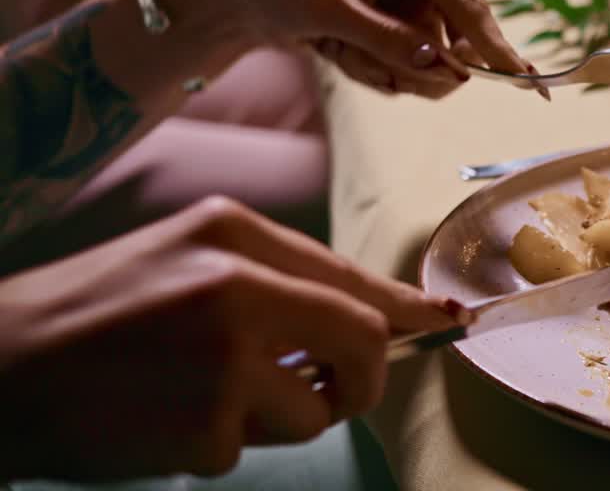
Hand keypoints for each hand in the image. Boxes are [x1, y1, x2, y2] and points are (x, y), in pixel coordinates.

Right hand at [0, 197, 464, 481]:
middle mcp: (240, 284)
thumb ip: (276, 281)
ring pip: (315, 406)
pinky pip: (249, 447)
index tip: (445, 321)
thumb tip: (374, 316)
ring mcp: (226, 356)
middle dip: (359, 377)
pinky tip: (165, 419)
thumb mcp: (183, 260)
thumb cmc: (91, 314)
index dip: (406, 306)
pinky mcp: (205, 423)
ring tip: (202, 396)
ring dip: (277, 415)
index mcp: (234, 233)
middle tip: (327, 389)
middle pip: (365, 339)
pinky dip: (219, 444)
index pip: (352, 276)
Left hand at [163, 0, 538, 98]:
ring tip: (340, 52)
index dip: (497, 48)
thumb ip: (383, 38)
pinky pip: (416, 64)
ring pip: (436, 61)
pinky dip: (380, 71)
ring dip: (388, 71)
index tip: (529, 86)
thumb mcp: (324, 10)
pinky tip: (343, 53)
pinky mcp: (407, 16)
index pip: (470, 3)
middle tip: (369, 69)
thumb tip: (439, 65)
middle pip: (458, 41)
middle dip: (414, 66)